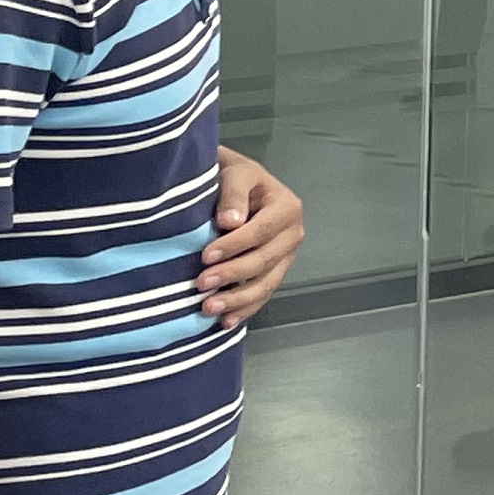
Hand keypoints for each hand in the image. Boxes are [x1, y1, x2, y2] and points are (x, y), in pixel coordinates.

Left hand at [200, 146, 304, 328]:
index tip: (205, 256)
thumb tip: (230, 221)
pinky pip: (263, 294)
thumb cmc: (234, 177)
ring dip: (238, 299)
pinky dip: (245, 309)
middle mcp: (292, 233)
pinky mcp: (275, 271)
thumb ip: (233, 193)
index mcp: (287, 207)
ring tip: (209, 309)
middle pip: (264, 260)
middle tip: (201, 284)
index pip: (261, 231)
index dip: (234, 245)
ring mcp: (285, 256)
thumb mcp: (235, 173)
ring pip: (266, 283)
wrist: (236, 184)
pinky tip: (225, 321)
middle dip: (232, 274)